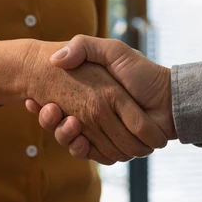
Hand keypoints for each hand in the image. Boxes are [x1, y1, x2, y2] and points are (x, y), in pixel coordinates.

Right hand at [23, 35, 174, 161]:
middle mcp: (90, 116)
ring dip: (62, 134)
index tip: (34, 100)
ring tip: (67, 120)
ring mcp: (100, 134)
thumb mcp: (112, 51)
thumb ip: (84, 47)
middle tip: (50, 110)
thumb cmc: (142, 73)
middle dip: (48, 120)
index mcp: (87, 96)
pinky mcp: (110, 149)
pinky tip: (79, 139)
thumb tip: (55, 59)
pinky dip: (81, 149)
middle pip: (57, 125)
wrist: (168, 99)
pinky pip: (88, 154)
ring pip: (69, 141)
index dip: (42, 106)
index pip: (55, 105)